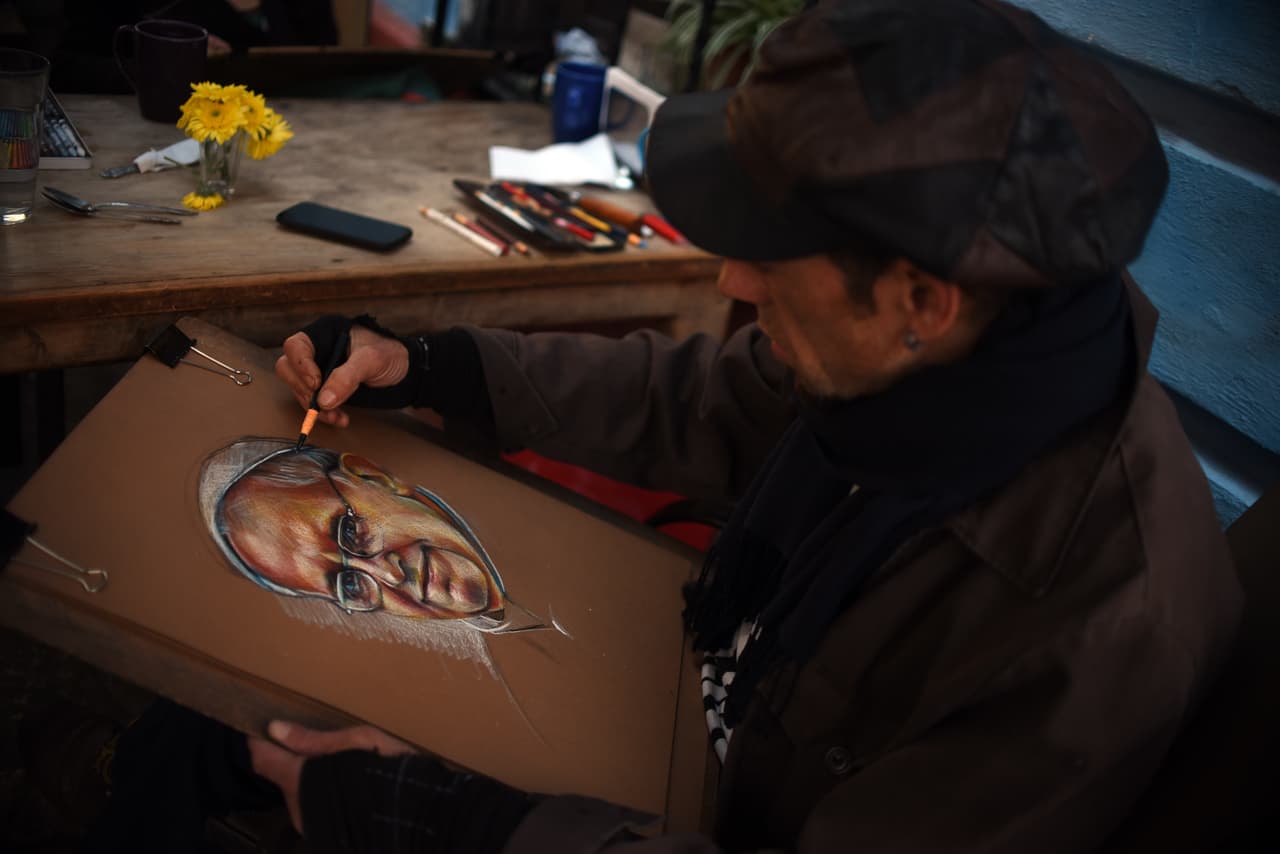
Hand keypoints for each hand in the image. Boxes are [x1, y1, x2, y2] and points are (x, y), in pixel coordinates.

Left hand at [248, 720, 417, 834]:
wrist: (419, 815)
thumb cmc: (389, 770)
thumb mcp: (358, 741)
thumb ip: (313, 739)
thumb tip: (275, 728)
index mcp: (300, 780)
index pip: (263, 760)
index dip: (261, 741)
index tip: (265, 727)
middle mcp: (298, 808)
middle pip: (284, 777)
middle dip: (297, 760)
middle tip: (325, 745)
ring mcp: (311, 826)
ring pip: (300, 794)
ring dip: (312, 780)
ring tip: (342, 766)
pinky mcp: (326, 836)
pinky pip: (315, 809)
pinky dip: (324, 796)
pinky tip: (349, 787)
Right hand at [275, 319, 410, 427]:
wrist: (406, 371)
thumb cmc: (390, 355)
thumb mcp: (371, 361)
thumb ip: (347, 377)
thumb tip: (323, 400)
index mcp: (325, 333)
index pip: (296, 346)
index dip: (301, 366)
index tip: (316, 384)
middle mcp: (317, 350)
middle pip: (289, 368)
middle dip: (303, 390)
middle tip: (323, 404)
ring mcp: (319, 370)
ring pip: (299, 389)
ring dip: (314, 407)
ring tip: (336, 417)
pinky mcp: (325, 388)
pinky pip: (313, 402)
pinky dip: (323, 414)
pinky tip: (340, 419)